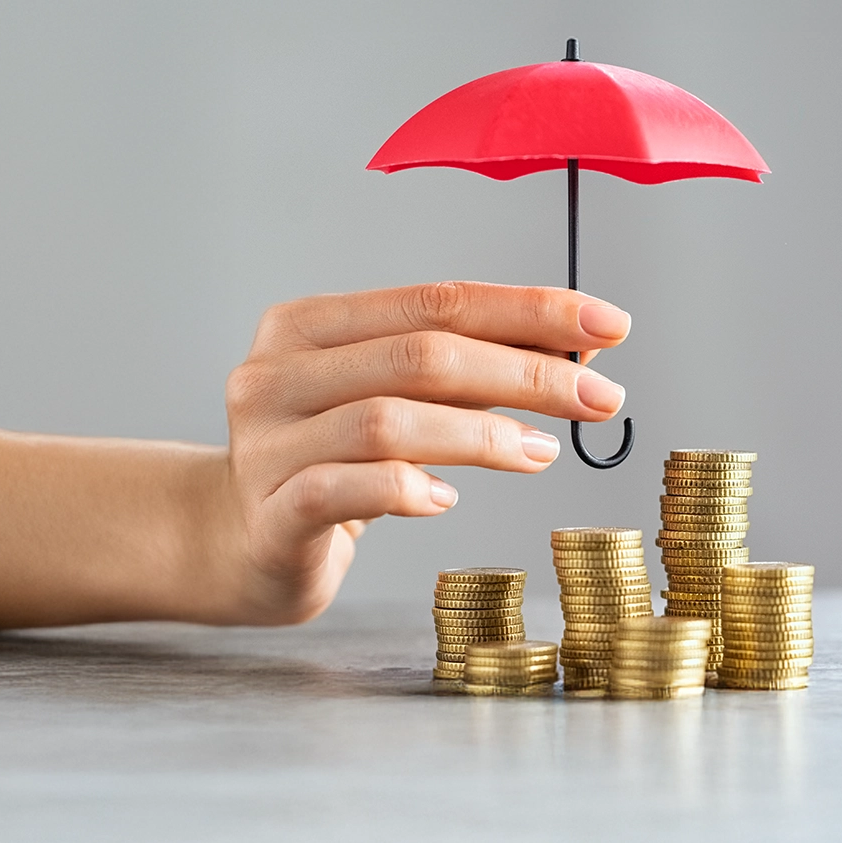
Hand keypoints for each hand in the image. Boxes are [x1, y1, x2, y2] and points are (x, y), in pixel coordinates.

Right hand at [202, 281, 630, 623]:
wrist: (231, 542)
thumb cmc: (331, 462)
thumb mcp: (393, 402)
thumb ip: (463, 372)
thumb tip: (580, 352)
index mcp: (308, 324)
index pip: (437, 300)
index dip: (530, 309)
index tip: (610, 325)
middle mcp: (276, 373)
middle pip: (421, 354)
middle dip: (526, 371)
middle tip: (601, 396)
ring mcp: (265, 445)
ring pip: (388, 421)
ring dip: (483, 434)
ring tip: (543, 451)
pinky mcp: (270, 515)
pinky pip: (346, 490)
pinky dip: (409, 490)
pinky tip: (448, 500)